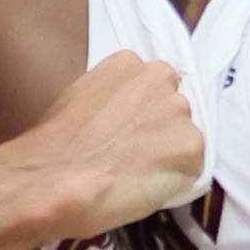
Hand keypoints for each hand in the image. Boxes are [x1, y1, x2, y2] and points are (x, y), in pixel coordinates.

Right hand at [6, 52, 206, 244]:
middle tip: (133, 155)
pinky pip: (191, 167)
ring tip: (136, 175)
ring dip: (168, 154)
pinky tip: (145, 187)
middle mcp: (159, 78)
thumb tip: (121, 119)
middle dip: (158, 130)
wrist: (58, 176)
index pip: (151, 84)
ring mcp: (179, 111)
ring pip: (183, 137)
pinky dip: (174, 180)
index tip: (127, 130)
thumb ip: (111, 98)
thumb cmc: (57, 145)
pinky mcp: (192, 146)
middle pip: (172, 107)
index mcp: (128, 63)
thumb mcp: (79, 99)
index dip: (141, 112)